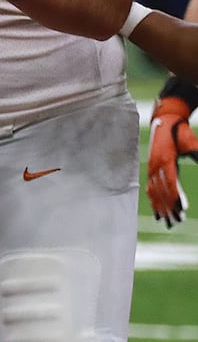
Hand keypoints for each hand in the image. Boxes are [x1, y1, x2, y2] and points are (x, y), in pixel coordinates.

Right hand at [148, 94, 194, 227]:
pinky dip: (153, 200)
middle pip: (161, 190)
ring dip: (160, 207)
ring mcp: (151, 167)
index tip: (181, 210)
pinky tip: (157, 211)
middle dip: (168, 207)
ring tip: (166, 221)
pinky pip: (150, 187)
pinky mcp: (150, 168)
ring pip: (154, 191)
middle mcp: (155, 165)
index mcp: (165, 159)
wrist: (165, 120)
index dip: (175, 197)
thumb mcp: (191, 142)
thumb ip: (196, 154)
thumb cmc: (180, 131)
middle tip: (175, 221)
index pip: (170, 182)